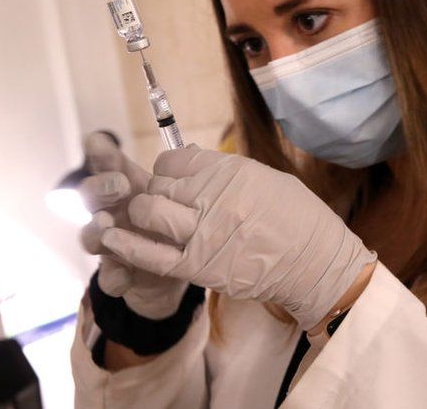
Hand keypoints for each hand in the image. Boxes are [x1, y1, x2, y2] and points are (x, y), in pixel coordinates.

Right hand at [78, 132, 189, 319]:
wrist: (173, 270)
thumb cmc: (172, 221)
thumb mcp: (179, 196)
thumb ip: (182, 174)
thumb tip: (190, 147)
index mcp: (127, 190)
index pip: (109, 166)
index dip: (102, 153)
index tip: (98, 140)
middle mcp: (111, 213)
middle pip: (90, 196)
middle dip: (100, 187)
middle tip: (120, 184)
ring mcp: (110, 245)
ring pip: (90, 236)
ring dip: (96, 230)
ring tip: (106, 225)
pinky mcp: (118, 275)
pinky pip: (109, 278)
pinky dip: (115, 277)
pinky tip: (124, 276)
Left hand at [100, 146, 376, 330]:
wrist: (314, 264)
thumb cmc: (298, 219)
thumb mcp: (266, 179)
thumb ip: (225, 171)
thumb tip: (190, 160)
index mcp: (231, 171)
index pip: (174, 160)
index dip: (167, 169)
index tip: (173, 178)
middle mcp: (214, 196)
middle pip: (158, 184)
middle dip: (153, 191)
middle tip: (162, 203)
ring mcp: (204, 232)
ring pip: (148, 212)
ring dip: (140, 213)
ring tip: (142, 218)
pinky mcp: (198, 266)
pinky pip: (151, 254)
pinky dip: (127, 246)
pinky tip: (111, 239)